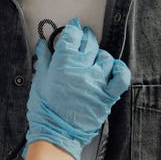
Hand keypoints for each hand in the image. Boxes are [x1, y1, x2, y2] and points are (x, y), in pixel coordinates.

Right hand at [25, 18, 130, 159]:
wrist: (56, 133)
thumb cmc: (44, 109)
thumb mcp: (39, 81)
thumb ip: (44, 59)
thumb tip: (44, 44)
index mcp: (63, 62)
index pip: (71, 36)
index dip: (73, 29)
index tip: (73, 26)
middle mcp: (82, 68)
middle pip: (89, 43)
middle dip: (86, 36)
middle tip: (83, 37)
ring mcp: (97, 81)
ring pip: (105, 57)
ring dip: (99, 54)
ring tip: (94, 56)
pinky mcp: (107, 95)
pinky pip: (121, 78)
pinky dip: (120, 70)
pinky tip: (114, 67)